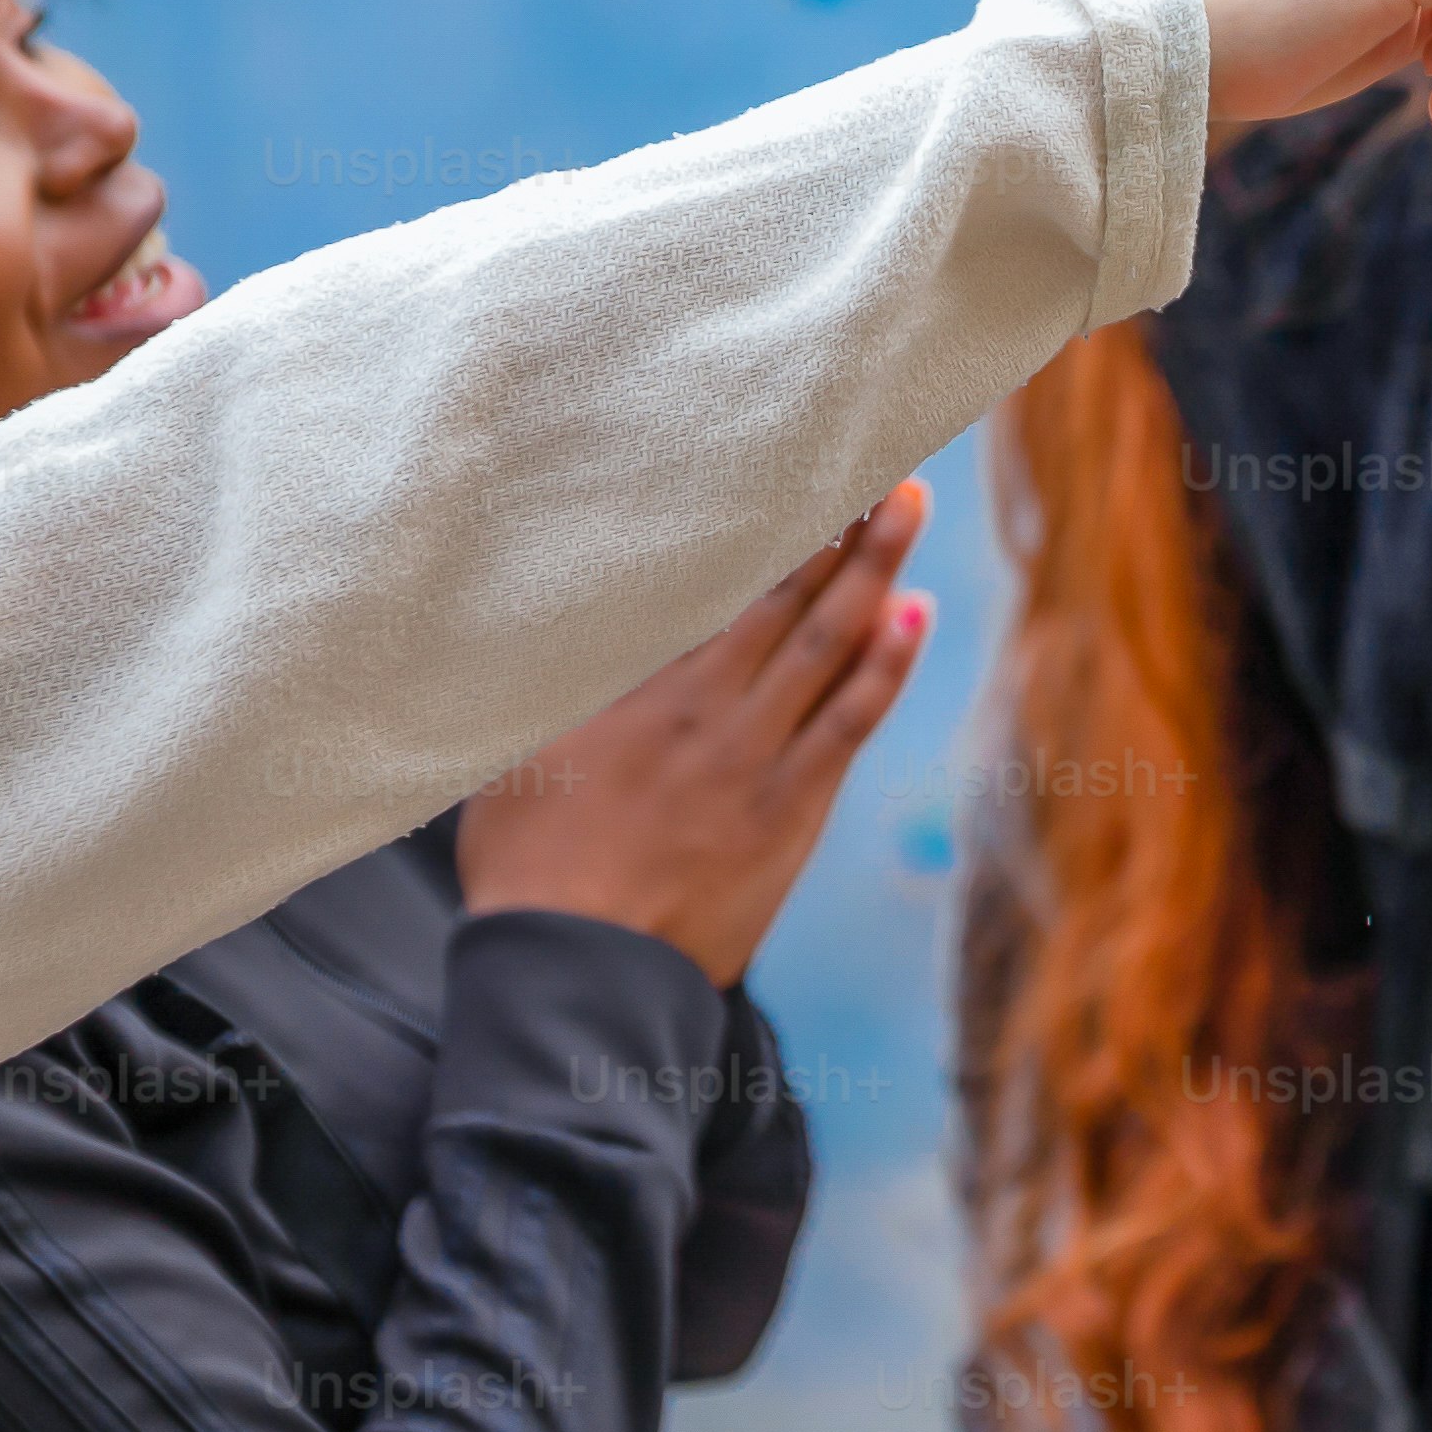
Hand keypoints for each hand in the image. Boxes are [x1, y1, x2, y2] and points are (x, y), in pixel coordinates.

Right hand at [453, 482, 930, 980]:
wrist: (576, 972)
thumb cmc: (531, 873)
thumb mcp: (517, 759)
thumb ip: (554, 693)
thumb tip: (554, 635)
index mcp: (636, 688)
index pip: (712, 583)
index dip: (762, 526)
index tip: (796, 470)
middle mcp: (705, 707)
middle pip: (784, 595)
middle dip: (837, 523)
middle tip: (881, 459)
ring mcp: (755, 757)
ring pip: (827, 642)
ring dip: (874, 568)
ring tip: (909, 503)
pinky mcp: (790, 811)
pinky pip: (849, 722)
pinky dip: (885, 667)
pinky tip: (913, 616)